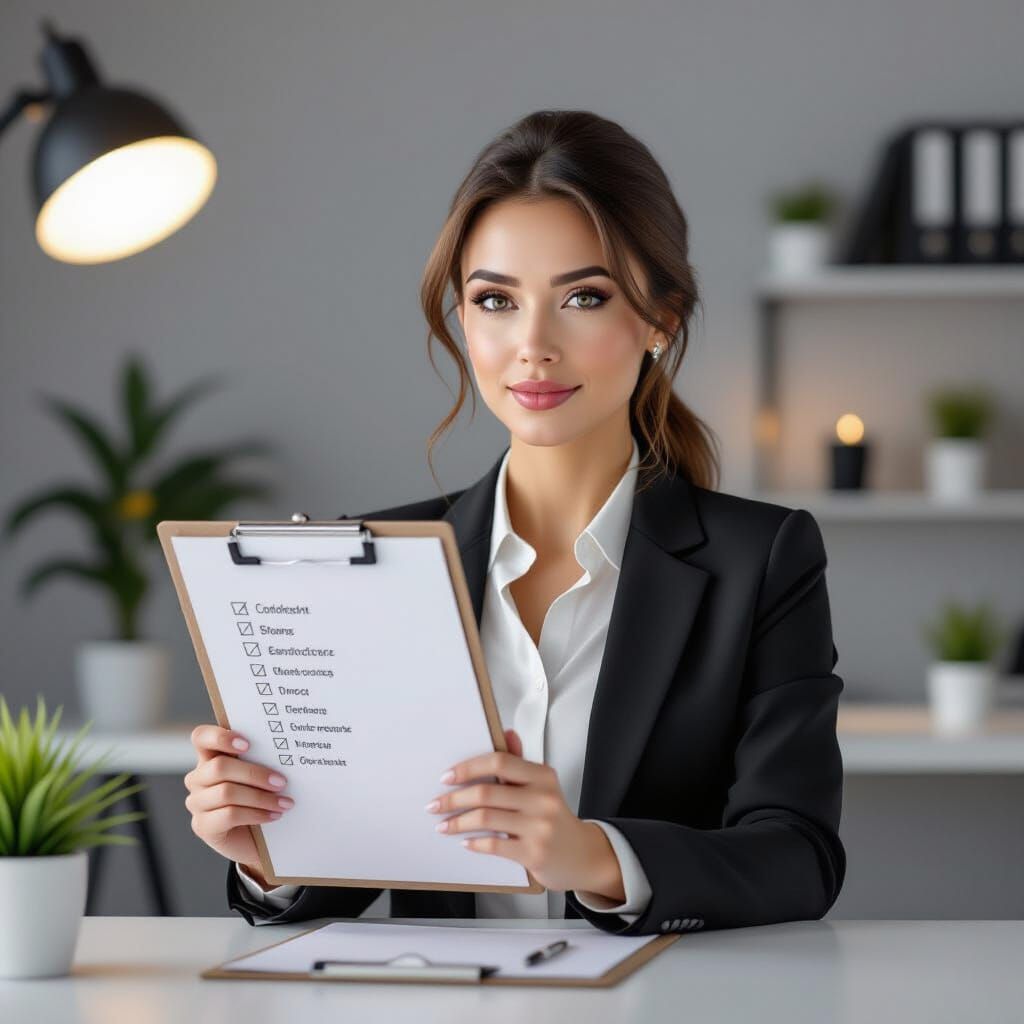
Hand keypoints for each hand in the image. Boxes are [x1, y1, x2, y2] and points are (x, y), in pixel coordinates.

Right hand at [184, 724, 294, 886]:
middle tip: (282, 782)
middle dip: (255, 773)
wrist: (255, 837)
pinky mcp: (202, 826)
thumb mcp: (258, 776)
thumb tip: (284, 753)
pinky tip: (273, 815)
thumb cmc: (259, 798)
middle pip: (219, 767)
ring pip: (226, 792)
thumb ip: (260, 760)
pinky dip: (256, 814)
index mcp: (210, 757)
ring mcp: (197, 803)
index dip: (220, 737)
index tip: (248, 744)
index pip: (201, 737)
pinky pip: (229, 815)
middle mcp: (198, 778)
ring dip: (260, 797)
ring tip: (284, 802)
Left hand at [424, 728, 621, 896]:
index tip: (446, 777)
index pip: (500, 761)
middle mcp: (543, 798)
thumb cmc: (555, 817)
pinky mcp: (534, 853)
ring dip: (457, 822)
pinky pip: (494, 846)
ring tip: (443, 825)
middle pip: (486, 792)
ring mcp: (540, 827)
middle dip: (453, 799)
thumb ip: (520, 761)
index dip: (468, 767)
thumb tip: (506, 732)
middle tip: (435, 805)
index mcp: (542, 776)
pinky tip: (465, 842)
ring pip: (486, 819)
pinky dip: (474, 843)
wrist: (583, 855)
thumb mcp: (543, 785)